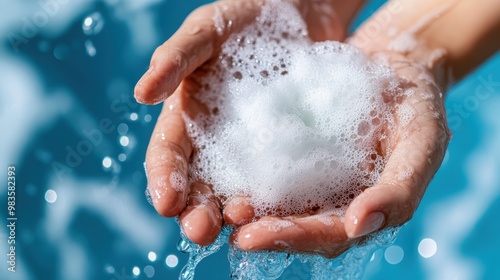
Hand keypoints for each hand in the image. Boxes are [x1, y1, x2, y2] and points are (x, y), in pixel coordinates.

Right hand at [136, 0, 361, 245]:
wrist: (300, 14)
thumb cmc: (245, 18)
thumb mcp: (208, 30)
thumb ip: (177, 57)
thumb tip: (143, 94)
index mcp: (187, 119)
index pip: (168, 155)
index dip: (164, 178)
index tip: (166, 201)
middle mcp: (215, 143)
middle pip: (199, 185)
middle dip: (196, 211)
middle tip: (201, 231)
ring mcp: (252, 151)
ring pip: (237, 191)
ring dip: (234, 214)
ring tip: (242, 224)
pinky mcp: (288, 151)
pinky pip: (281, 178)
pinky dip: (277, 198)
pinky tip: (281, 212)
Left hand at [226, 34, 451, 258]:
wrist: (394, 64)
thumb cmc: (415, 105)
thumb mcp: (422, 143)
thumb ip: (400, 190)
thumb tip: (357, 227)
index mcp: (363, 208)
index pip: (326, 234)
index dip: (293, 237)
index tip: (253, 237)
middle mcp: (332, 198)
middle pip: (293, 223)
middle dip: (261, 228)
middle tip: (228, 225)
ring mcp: (311, 174)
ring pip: (275, 199)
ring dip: (246, 206)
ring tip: (217, 207)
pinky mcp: (293, 147)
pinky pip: (267, 162)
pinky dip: (245, 169)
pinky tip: (222, 168)